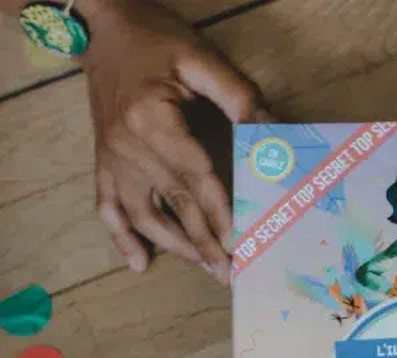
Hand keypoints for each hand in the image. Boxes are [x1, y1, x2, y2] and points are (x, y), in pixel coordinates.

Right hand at [82, 0, 268, 281]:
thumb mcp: (200, 58)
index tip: (239, 242)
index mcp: (152, 120)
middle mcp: (128, 146)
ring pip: (142, 215)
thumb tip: (275, 131)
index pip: (194, 177)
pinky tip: (138, 263)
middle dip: (205, 243)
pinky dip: (121, 237)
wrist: (101, 24)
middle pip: (173, 204)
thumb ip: (238, 96)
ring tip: (203, 267)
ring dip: (174, 246)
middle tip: (229, 273)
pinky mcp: (104, 160)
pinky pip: (107, 206)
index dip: (220, 212)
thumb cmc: (155, 39)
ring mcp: (112, 157)